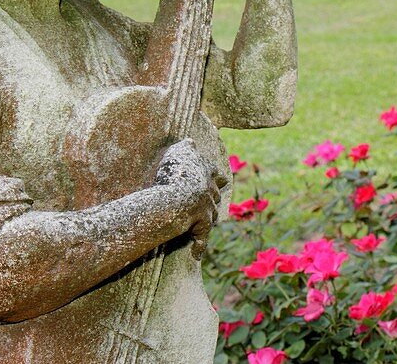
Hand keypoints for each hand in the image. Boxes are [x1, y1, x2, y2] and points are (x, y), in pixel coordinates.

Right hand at [155, 139, 217, 256]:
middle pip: (216, 192)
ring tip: (209, 220)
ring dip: (210, 216)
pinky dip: (198, 246)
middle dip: (216, 194)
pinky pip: (200, 237)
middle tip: (217, 196)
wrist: (178, 198)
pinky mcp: (202, 224)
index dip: (216, 175)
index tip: (221, 177)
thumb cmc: (175, 173)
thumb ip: (186, 147)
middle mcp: (210, 190)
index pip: (214, 172)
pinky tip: (197, 255)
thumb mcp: (179, 153)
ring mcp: (208, 207)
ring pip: (212, 213)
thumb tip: (191, 141)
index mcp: (206, 172)